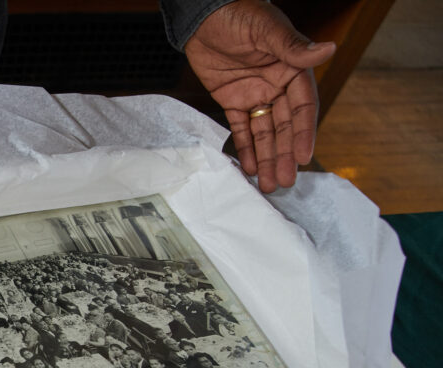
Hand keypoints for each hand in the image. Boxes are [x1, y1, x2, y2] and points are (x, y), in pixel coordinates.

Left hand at [185, 0, 335, 191]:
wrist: (204, 15)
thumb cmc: (241, 14)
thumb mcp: (267, 30)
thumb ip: (293, 47)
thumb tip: (329, 49)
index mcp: (293, 70)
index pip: (302, 107)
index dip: (303, 132)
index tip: (302, 156)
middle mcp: (277, 86)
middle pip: (284, 127)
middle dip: (283, 155)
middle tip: (285, 182)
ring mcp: (255, 94)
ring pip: (264, 133)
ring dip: (267, 158)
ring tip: (269, 185)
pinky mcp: (232, 100)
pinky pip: (241, 128)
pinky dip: (245, 148)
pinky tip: (250, 168)